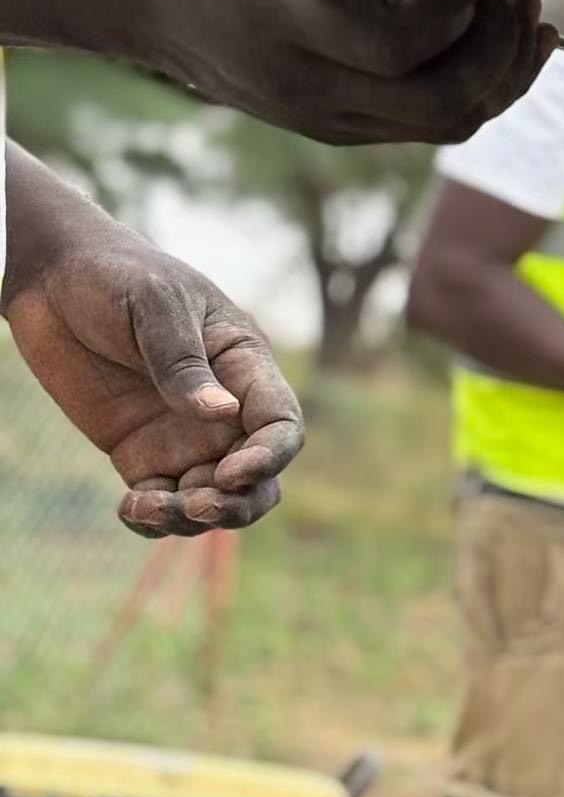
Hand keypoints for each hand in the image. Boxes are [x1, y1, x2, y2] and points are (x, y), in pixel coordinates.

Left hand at [3, 197, 303, 536]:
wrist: (52, 281)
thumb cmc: (117, 277)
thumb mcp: (154, 305)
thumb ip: (184, 361)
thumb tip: (222, 415)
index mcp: (244, 368)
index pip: (279, 425)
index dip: (269, 457)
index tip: (232, 473)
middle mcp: (224, 412)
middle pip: (258, 479)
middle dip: (237, 503)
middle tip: (197, 505)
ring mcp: (184, 438)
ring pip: (212, 499)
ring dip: (191, 518)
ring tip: (147, 506)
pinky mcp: (143, 456)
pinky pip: (162, 503)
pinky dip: (152, 519)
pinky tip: (129, 508)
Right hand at [140, 0, 555, 146]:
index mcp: (275, 17)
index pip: (398, 46)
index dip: (457, 6)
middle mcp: (302, 83)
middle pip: (441, 102)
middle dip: (499, 47)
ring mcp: (322, 115)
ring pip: (448, 123)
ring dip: (505, 73)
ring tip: (528, 14)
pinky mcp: (337, 126)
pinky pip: (431, 124)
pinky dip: (484, 87)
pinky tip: (508, 44)